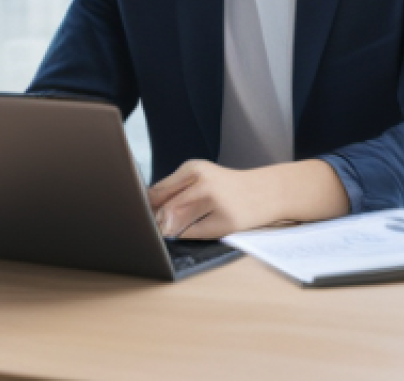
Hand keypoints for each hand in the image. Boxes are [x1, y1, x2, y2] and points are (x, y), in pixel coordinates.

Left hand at [147, 159, 349, 239]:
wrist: (264, 191)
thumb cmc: (227, 186)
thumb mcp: (201, 178)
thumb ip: (175, 191)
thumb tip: (146, 209)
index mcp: (193, 169)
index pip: (157, 191)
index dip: (145, 208)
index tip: (139, 216)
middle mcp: (203, 181)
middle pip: (164, 208)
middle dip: (156, 222)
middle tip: (152, 229)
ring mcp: (215, 201)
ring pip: (177, 222)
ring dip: (169, 231)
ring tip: (170, 231)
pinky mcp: (225, 221)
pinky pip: (194, 234)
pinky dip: (187, 236)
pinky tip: (191, 231)